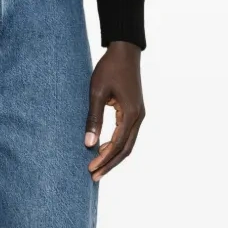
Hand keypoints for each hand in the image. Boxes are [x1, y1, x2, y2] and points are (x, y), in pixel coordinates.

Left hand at [85, 41, 144, 180]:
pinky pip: (128, 134)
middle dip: (110, 164)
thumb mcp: (97, 92)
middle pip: (126, 149)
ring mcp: (139, 114)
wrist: (125, 50)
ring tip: (98, 167)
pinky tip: (104, 149)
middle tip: (94, 176)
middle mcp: (139, 117)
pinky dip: (117, 145)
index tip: (90, 169)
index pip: (118, 144)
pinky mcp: (135, 111)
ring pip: (128, 143)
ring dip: (114, 156)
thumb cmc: (109, 68)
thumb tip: (88, 143)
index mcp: (131, 113)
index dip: (104, 159)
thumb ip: (93, 118)